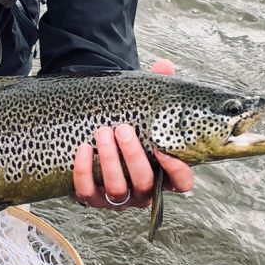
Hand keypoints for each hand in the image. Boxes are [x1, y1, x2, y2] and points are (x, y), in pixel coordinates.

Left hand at [72, 58, 193, 209]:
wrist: (90, 133)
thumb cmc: (126, 125)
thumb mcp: (141, 110)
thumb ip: (156, 90)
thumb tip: (165, 66)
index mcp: (162, 173)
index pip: (181, 184)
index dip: (177, 171)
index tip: (163, 149)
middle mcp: (142, 191)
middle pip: (145, 183)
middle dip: (133, 156)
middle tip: (122, 129)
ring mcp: (117, 198)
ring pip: (117, 189)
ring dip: (110, 161)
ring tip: (102, 132)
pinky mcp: (90, 198)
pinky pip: (86, 192)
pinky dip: (84, 172)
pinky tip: (83, 149)